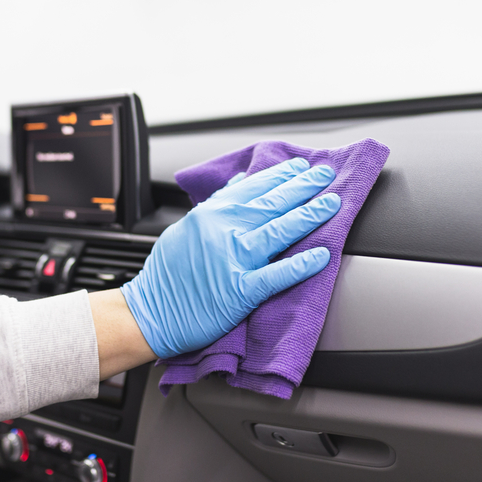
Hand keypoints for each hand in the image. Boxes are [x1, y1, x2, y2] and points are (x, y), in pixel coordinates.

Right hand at [121, 157, 339, 358]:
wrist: (149, 313)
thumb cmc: (167, 275)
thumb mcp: (185, 228)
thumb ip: (214, 206)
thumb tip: (237, 184)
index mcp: (210, 214)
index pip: (253, 187)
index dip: (281, 175)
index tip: (300, 168)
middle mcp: (223, 230)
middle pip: (272, 202)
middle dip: (303, 187)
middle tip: (324, 176)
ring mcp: (233, 260)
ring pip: (280, 230)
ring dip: (310, 215)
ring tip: (332, 204)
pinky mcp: (240, 291)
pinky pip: (277, 274)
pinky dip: (301, 265)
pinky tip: (321, 256)